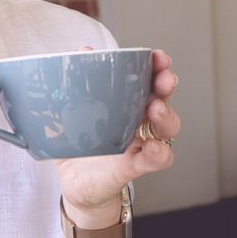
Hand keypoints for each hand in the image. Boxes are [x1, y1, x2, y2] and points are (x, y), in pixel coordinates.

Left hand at [56, 48, 179, 228]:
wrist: (74, 185)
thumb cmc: (78, 147)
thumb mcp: (69, 114)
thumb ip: (75, 85)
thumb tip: (82, 53)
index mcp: (127, 105)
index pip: (148, 81)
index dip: (157, 67)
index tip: (158, 57)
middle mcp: (139, 122)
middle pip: (163, 99)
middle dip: (166, 85)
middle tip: (165, 79)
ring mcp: (139, 145)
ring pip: (167, 128)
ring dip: (166, 115)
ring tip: (156, 109)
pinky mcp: (133, 168)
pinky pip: (156, 161)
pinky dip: (159, 153)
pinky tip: (154, 148)